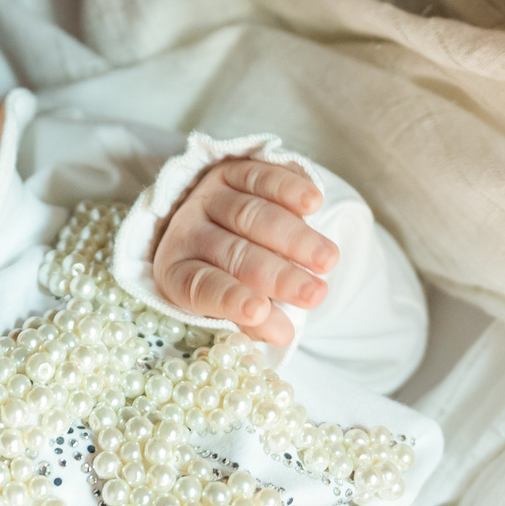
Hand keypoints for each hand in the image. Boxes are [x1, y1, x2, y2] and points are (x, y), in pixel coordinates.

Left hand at [150, 158, 335, 345]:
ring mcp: (209, 196)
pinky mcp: (232, 170)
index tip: (259, 311)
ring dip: (294, 237)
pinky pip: (260, 177)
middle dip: (278, 275)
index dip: (229, 299)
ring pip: (251, 215)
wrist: (220, 223)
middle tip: (315, 294)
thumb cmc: (230, 278)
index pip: (201, 287)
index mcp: (177, 272)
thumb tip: (284, 335)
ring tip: (327, 260)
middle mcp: (187, 230)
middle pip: (233, 253)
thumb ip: (255, 320)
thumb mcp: (232, 304)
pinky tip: (313, 203)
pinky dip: (287, 188)